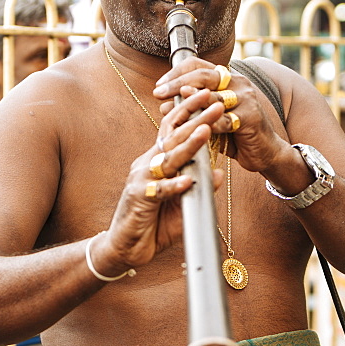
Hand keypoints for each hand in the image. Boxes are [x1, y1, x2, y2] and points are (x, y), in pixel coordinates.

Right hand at [92, 88, 224, 274]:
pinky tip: (188, 181)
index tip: (210, 97)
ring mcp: (141, 180)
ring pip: (168, 159)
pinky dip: (174, 186)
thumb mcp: (181, 204)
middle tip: (215, 104)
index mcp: (157, 161)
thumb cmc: (153, 223)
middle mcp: (147, 164)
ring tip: (205, 131)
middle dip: (196, 119)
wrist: (125, 248)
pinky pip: (159, 191)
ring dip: (188, 145)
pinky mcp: (138, 199)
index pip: (173, 129)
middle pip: (173, 137)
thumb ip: (199, 189)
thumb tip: (219, 174)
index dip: (190, 112)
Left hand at [153, 57, 286, 173]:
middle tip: (158, 93)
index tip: (159, 86)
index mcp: (228, 79)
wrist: (265, 152)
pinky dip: (205, 125)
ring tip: (168, 111)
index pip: (198, 65)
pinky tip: (190, 130)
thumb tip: (164, 105)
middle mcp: (238, 83)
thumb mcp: (211, 119)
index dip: (176, 73)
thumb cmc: (236, 135)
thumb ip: (193, 110)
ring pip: (211, 97)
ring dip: (187, 105)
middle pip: (203, 75)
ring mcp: (246, 98)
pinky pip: (222, 120)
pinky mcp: (250, 116)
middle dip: (177, 83)